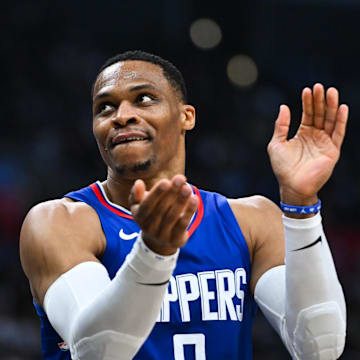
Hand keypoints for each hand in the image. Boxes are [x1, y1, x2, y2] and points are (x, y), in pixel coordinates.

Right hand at [129, 175, 197, 254]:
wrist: (159, 242)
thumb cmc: (151, 215)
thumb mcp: (140, 206)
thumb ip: (136, 194)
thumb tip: (138, 182)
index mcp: (139, 216)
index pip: (147, 204)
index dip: (156, 193)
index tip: (166, 181)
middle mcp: (149, 227)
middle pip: (161, 208)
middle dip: (172, 192)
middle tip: (181, 178)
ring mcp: (162, 235)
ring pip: (172, 216)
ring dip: (181, 201)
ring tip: (187, 188)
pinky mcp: (175, 240)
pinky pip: (183, 224)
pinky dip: (189, 211)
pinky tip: (195, 199)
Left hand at [267, 83, 348, 204]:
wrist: (292, 185)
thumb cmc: (282, 167)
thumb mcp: (276, 143)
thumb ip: (280, 126)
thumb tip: (283, 106)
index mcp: (302, 134)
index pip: (308, 114)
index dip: (308, 102)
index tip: (307, 90)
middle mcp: (315, 136)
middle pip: (320, 114)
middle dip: (320, 100)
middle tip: (319, 87)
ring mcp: (325, 143)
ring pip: (330, 120)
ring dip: (331, 106)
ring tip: (331, 91)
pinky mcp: (333, 150)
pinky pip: (338, 133)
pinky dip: (341, 120)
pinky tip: (341, 107)